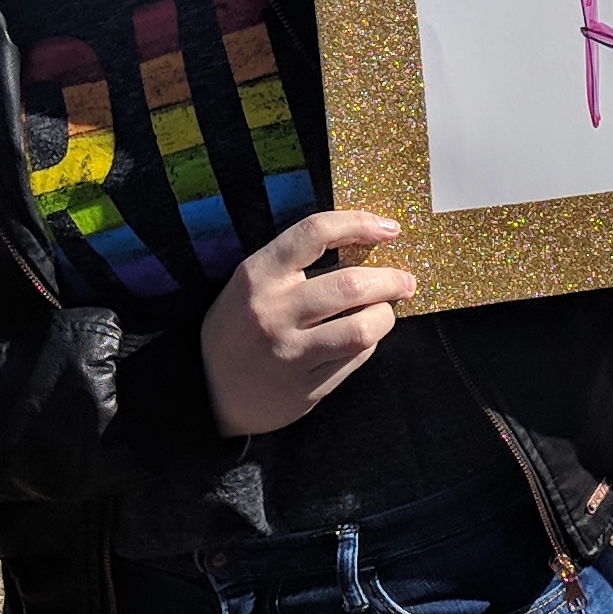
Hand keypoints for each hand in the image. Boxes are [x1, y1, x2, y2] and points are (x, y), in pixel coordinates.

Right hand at [199, 208, 415, 435]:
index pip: (315, 232)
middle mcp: (273, 312)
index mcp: (257, 275)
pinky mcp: (307, 387)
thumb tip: (363, 246)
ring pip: (362, 329)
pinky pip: (355, 360)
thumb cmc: (237, 327)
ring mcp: (291, 352)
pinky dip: (368, 344)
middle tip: (405, 280)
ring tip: (386, 311)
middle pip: (350, 285)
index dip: (359, 223)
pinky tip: (363, 338)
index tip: (389, 228)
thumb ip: (294, 264)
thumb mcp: (251, 283)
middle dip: (390, 279)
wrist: (207, 390)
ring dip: (385, 316)